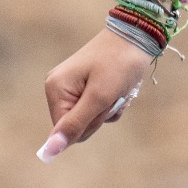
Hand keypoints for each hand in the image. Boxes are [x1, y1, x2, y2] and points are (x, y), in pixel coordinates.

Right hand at [39, 27, 150, 159]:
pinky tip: (120, 86)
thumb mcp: (99, 97)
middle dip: (101, 115)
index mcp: (55, 89)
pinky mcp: (87, 85)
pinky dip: (114, 102)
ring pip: (92, 118)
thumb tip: (48, 153)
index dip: (89, 124)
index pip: (65, 130)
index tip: (103, 103)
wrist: (139, 34)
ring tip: (118, 88)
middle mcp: (59, 88)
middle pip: (78, 126)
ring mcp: (73, 86)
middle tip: (113, 94)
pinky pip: (99, 108)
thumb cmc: (119, 63)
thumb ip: (75, 125)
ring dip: (110, 109)